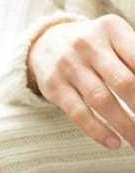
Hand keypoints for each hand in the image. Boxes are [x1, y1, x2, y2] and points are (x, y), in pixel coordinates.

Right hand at [28, 14, 134, 148]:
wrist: (47, 42)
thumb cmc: (96, 47)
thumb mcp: (117, 40)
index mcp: (111, 28)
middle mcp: (87, 43)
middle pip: (124, 81)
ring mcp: (67, 63)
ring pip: (101, 100)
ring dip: (125, 125)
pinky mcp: (53, 84)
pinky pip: (78, 112)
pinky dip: (97, 131)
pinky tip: (114, 143)